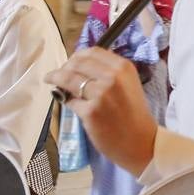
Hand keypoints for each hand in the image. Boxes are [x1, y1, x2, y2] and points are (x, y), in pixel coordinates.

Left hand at [44, 47, 157, 175]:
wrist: (142, 142)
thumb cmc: (134, 114)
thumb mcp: (128, 84)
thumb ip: (109, 72)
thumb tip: (80, 66)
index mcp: (123, 67)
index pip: (92, 52)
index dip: (77, 56)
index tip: (70, 63)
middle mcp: (112, 77)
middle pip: (77, 63)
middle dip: (64, 67)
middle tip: (58, 74)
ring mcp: (101, 94)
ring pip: (69, 79)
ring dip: (57, 79)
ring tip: (52, 81)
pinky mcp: (90, 112)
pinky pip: (69, 100)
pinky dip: (64, 99)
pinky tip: (64, 101)